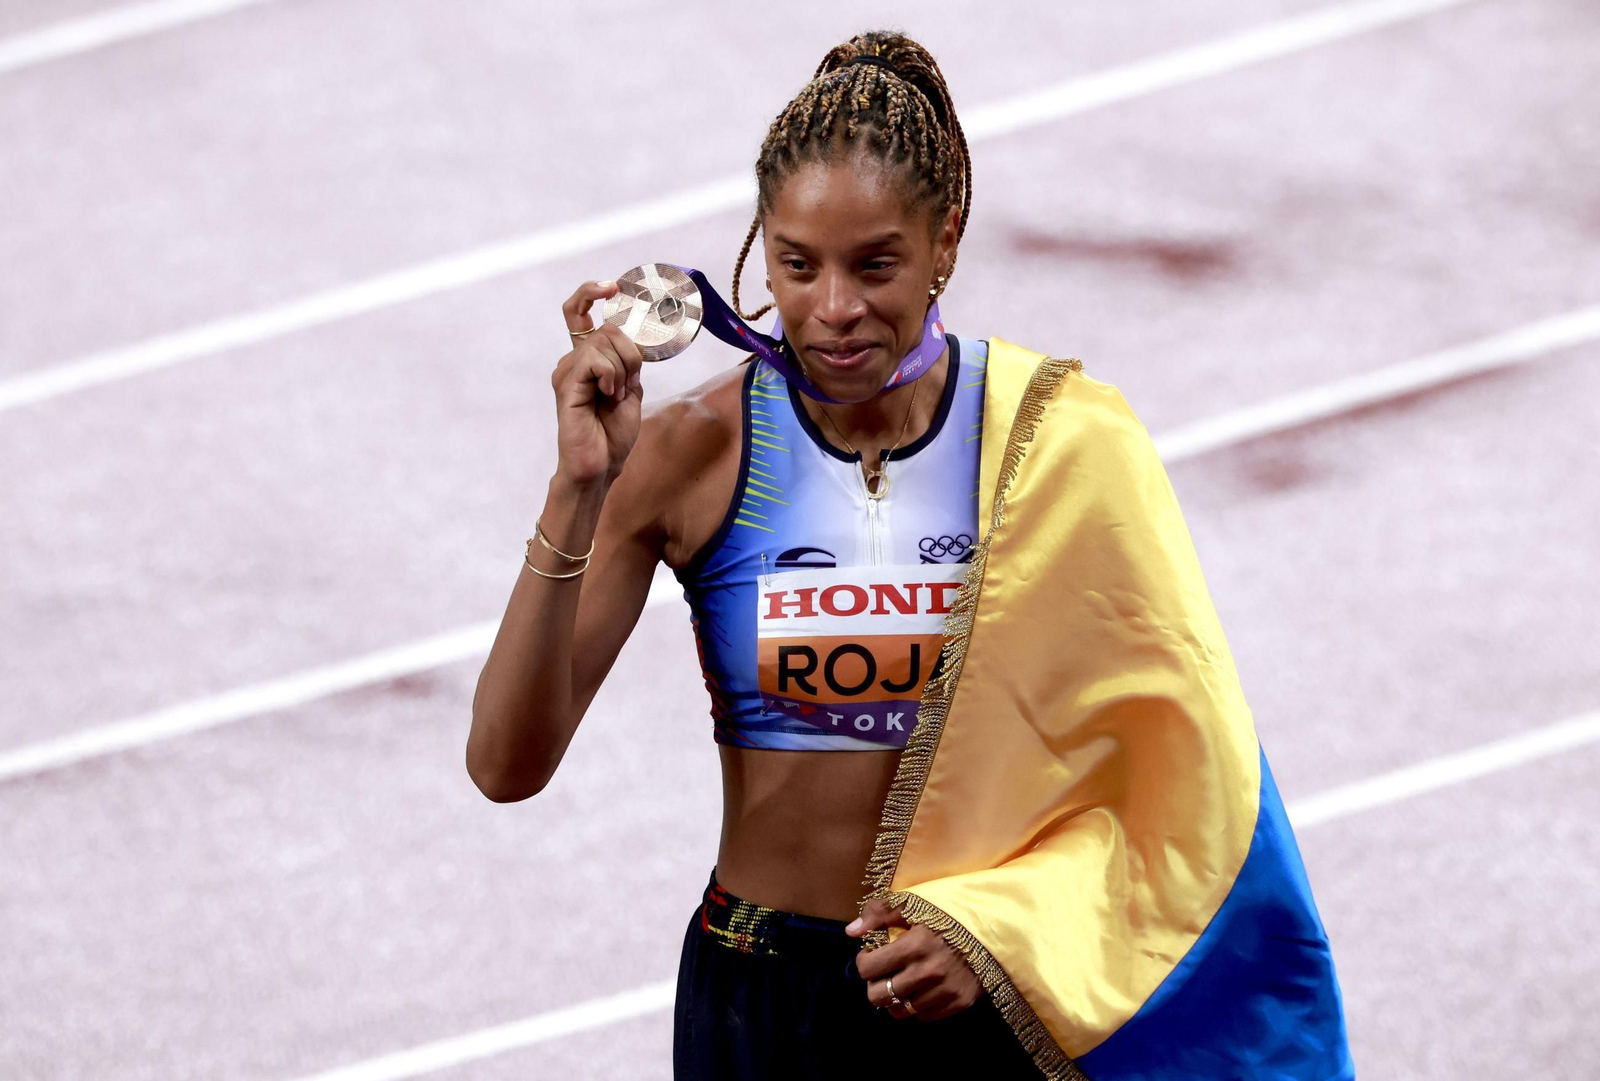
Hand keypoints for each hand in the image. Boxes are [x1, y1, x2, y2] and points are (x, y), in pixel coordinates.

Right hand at [551, 280, 644, 485]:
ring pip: (604, 342)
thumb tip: (636, 334)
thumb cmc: (613, 432)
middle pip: (607, 328)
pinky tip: (607, 396)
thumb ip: (630, 359)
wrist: (602, 464)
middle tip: (629, 384)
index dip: (592, 292)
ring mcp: (567, 370)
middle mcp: (572, 360)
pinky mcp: (566, 383)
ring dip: (623, 370)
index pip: (578, 310)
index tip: (614, 287)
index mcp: (586, 358)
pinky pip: (595, 360)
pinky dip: (611, 376)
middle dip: (630, 354)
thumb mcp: (631, 387)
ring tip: (615, 397)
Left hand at [847, 899, 982, 1021]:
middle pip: (878, 996)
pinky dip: (917, 1004)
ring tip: (902, 981)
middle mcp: (928, 973)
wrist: (995, 927)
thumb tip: (851, 931)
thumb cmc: (950, 912)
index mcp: (915, 945)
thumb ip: (879, 913)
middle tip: (884, 972)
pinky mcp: (958, 1003)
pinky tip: (922, 987)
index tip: (872, 953)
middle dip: (875, 984)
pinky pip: (923, 1016)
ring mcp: (943, 991)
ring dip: (895, 997)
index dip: (864, 961)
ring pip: (900, 1011)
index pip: (868, 969)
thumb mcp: (914, 902)